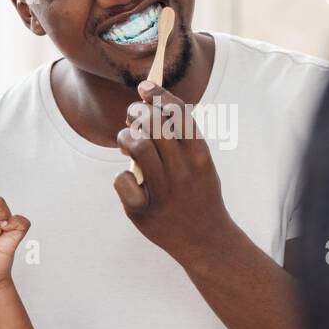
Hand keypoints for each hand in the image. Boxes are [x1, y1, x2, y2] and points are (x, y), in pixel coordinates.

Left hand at [113, 80, 235, 267]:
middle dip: (138, 112)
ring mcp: (163, 192)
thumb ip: (183, 140)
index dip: (160, 95)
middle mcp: (183, 172)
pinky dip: (122, 176)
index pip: (179, 114)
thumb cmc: (199, 195)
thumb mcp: (202, 165)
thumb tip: (152, 107)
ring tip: (125, 141)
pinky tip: (130, 179)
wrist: (206, 241)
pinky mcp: (143, 211)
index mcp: (200, 157)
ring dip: (125, 137)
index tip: (145, 87)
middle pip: (155, 125)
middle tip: (132, 116)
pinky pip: (123, 180)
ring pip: (138, 147)